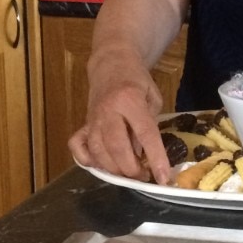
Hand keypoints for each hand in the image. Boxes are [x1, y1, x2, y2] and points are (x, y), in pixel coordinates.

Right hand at [68, 51, 169, 182]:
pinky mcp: (83, 123)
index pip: (145, 134)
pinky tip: (103, 165)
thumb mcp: (152, 97)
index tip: (163, 178)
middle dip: (132, 169)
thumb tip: (147, 156)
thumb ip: (151, 124)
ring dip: (114, 169)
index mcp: (130, 100)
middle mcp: (108, 110)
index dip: (156, 158)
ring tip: (129, 174)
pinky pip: (78, 147)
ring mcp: (92, 118)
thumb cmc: (137, 82)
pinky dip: (88, 161)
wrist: (111, 64)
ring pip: (98, 151)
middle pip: (117, 147)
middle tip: (144, 176)